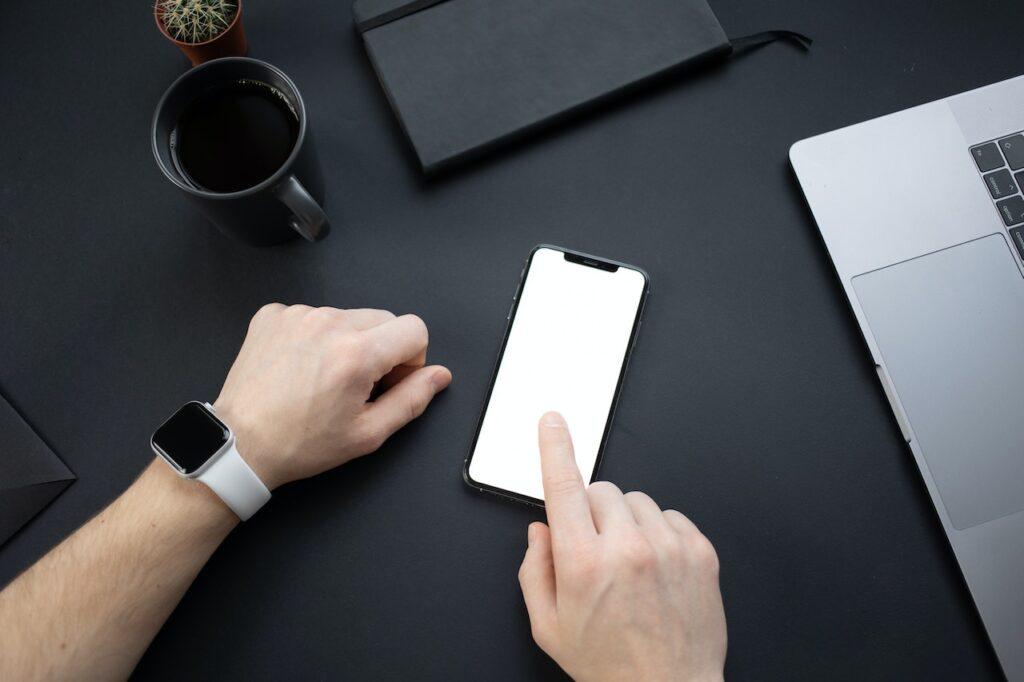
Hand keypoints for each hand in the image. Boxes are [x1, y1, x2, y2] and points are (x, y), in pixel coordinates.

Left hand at [212, 304, 451, 490]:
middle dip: (381, 350)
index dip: (412, 358)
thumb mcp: (368, 433)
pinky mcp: (273, 315)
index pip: (415, 328)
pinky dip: (314, 337)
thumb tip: (439, 376)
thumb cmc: (300, 444)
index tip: (390, 381)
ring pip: (348, 317)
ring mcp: (298, 315)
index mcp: (357, 354)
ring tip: (322, 379)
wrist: (241, 444)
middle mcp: (329, 324)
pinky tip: (299, 368)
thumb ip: (412, 400)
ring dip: (347, 342)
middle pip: (384, 319)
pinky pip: (313, 315)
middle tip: (357, 386)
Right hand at [518, 412, 726, 681]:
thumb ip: (535, 571)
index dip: (554, 448)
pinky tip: (654, 566)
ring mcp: (668, 547)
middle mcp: (627, 548)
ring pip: (636, 500)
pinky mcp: (699, 550)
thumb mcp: (549, 627)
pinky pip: (670, 514)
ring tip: (628, 564)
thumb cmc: (610, 664)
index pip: (563, 487)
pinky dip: (658, 532)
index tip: (552, 422)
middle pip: (601, 490)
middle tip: (594, 549)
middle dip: (590, 511)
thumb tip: (540, 531)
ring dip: (625, 521)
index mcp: (583, 564)